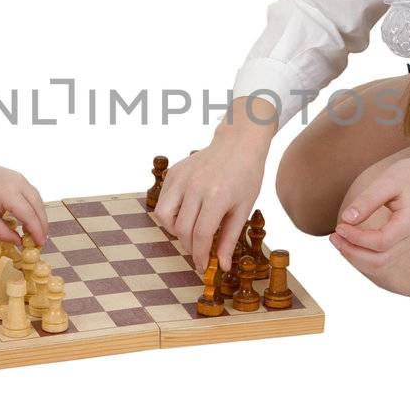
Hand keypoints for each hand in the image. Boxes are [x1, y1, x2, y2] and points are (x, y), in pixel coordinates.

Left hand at [0, 151, 47, 245]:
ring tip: (35, 230)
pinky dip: (34, 206)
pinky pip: (32, 193)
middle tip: (40, 239)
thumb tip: (19, 242)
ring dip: (39, 215)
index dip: (37, 231)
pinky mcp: (19, 177)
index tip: (40, 243)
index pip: (29, 215)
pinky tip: (29, 216)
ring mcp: (21, 178)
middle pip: (38, 206)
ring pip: (37, 199)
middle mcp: (19, 184)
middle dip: (42, 224)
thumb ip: (3, 232)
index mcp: (9, 194)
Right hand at [151, 125, 269, 273]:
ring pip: (163, 216)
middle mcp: (196, 186)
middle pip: (182, 229)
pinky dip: (170, 213)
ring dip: (174, 230)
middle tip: (199, 252)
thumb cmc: (246, 176)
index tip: (202, 266)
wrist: (238, 143)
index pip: (200, 235)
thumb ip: (229, 238)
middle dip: (189, 247)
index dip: (199, 255)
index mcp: (217, 196)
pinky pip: (163, 200)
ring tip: (189, 231)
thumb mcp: (243, 208)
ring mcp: (182, 178)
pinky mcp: (173, 172)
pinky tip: (185, 213)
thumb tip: (221, 265)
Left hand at [330, 152, 409, 272]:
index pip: (381, 242)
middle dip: (352, 252)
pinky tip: (348, 240)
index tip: (339, 226)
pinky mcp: (400, 244)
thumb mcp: (389, 180)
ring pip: (379, 264)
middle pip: (379, 260)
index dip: (356, 238)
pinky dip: (361, 254)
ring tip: (337, 239)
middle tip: (333, 236)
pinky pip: (380, 258)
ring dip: (355, 256)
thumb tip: (346, 219)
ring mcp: (407, 245)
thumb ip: (368, 200)